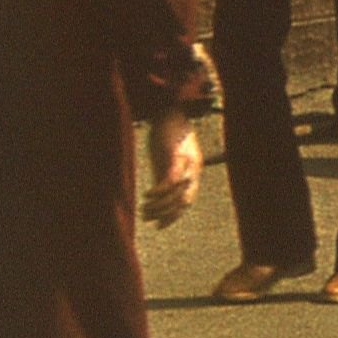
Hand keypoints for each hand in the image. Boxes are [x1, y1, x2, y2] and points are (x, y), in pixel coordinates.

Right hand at [144, 111, 201, 228]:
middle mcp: (193, 170)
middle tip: (148, 218)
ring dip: (159, 206)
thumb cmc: (169, 135)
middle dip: (166, 214)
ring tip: (144, 210)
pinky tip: (147, 196)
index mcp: (194, 171)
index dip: (174, 215)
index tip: (159, 225)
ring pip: (176, 194)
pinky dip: (158, 192)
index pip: (188, 200)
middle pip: (184, 201)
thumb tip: (157, 192)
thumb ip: (166, 174)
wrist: (170, 112)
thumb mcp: (170, 158)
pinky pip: (170, 180)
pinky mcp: (174, 156)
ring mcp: (185, 164)